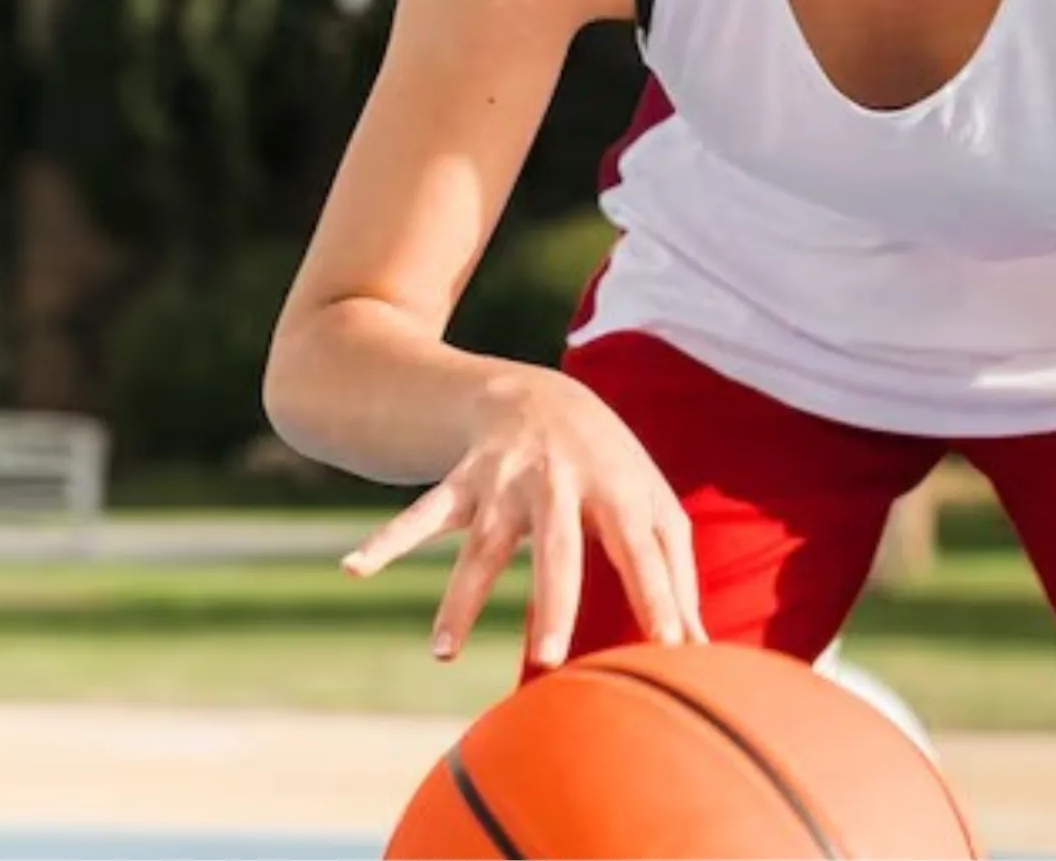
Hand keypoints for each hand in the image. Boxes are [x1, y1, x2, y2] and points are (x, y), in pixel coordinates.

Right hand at [338, 368, 705, 667]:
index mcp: (615, 489)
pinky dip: (386, 542)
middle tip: (548, 660)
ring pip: (482, 545)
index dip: (658, 596)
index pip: (641, 550)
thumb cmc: (608, 466)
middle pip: (557, 549)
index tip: (671, 649)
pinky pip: (422, 514)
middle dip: (553, 602)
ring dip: (461, 598)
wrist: (536, 395)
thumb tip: (700, 648)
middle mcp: (558, 483)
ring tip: (442, 652)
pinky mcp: (462, 483)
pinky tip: (354, 568)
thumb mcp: (651, 503)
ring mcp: (504, 482)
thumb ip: (675, 571)